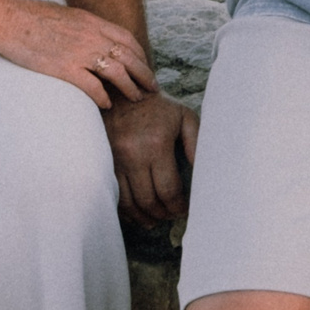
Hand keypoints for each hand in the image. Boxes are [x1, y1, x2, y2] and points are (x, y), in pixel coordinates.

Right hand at [0, 0, 155, 108]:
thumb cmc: (28, 15)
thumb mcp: (62, 14)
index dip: (140, 54)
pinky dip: (104, 98)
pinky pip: (93, 87)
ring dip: (131, 88)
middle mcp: (90, 35)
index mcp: (90, 20)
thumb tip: (88, 35)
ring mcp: (79, 52)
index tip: (145, 66)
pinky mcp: (65, 69)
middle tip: (152, 87)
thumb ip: (79, 25)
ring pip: (117, 73)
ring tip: (137, 99)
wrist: (6, 20)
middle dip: (145, 74)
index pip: (126, 38)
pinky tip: (107, 106)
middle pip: (129, 56)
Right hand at [107, 92, 197, 223]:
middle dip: (164, 214)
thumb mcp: (184, 117)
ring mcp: (115, 159)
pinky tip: (137, 212)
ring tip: (156, 218)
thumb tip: (205, 175)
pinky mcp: (103, 161)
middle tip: (172, 215)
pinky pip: (114, 194)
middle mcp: (133, 154)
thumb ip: (197, 144)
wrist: (122, 90)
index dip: (179, 206)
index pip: (169, 190)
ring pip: (129, 203)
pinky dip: (126, 210)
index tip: (185, 209)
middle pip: (149, 201)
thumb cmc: (159, 106)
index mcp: (156, 144)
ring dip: (144, 217)